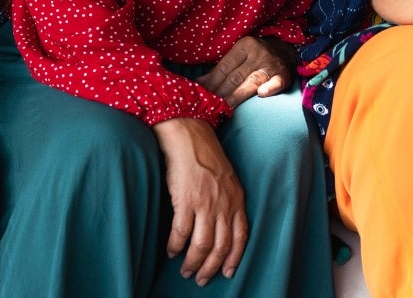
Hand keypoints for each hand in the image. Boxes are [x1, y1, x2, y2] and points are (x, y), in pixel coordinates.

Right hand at [156, 118, 247, 285]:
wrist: (188, 133)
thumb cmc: (204, 153)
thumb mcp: (226, 178)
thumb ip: (227, 200)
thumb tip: (219, 225)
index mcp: (237, 198)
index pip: (241, 236)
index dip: (234, 258)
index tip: (227, 273)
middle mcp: (224, 204)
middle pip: (221, 247)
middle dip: (211, 268)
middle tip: (201, 279)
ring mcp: (206, 203)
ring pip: (202, 246)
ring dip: (193, 263)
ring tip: (186, 270)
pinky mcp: (186, 201)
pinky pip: (181, 233)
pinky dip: (175, 246)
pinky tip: (171, 251)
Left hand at [196, 36, 294, 107]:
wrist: (285, 51)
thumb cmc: (255, 56)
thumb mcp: (239, 55)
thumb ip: (221, 69)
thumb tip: (198, 84)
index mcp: (244, 45)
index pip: (224, 67)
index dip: (211, 82)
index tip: (201, 95)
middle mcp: (258, 54)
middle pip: (235, 76)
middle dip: (220, 93)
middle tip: (209, 106)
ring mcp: (271, 65)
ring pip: (251, 82)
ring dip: (236, 96)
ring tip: (224, 108)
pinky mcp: (284, 75)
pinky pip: (277, 82)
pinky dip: (270, 88)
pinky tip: (262, 94)